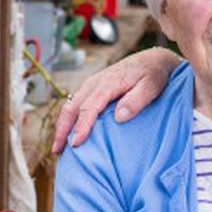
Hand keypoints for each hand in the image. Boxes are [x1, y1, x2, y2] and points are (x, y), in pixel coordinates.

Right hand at [52, 47, 180, 152]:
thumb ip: (136, 100)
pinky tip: (68, 134)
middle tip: (58, 151)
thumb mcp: (151, 86)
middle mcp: (95, 83)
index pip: (90, 107)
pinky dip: (68, 120)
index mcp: (108, 83)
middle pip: (72, 107)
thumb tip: (119, 117)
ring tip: (58, 148)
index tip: (76, 143)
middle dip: (62, 129)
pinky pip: (75, 104)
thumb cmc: (153, 75)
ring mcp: (91, 85)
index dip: (81, 126)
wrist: (152, 60)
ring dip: (62, 126)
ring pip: (70, 106)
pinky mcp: (92, 88)